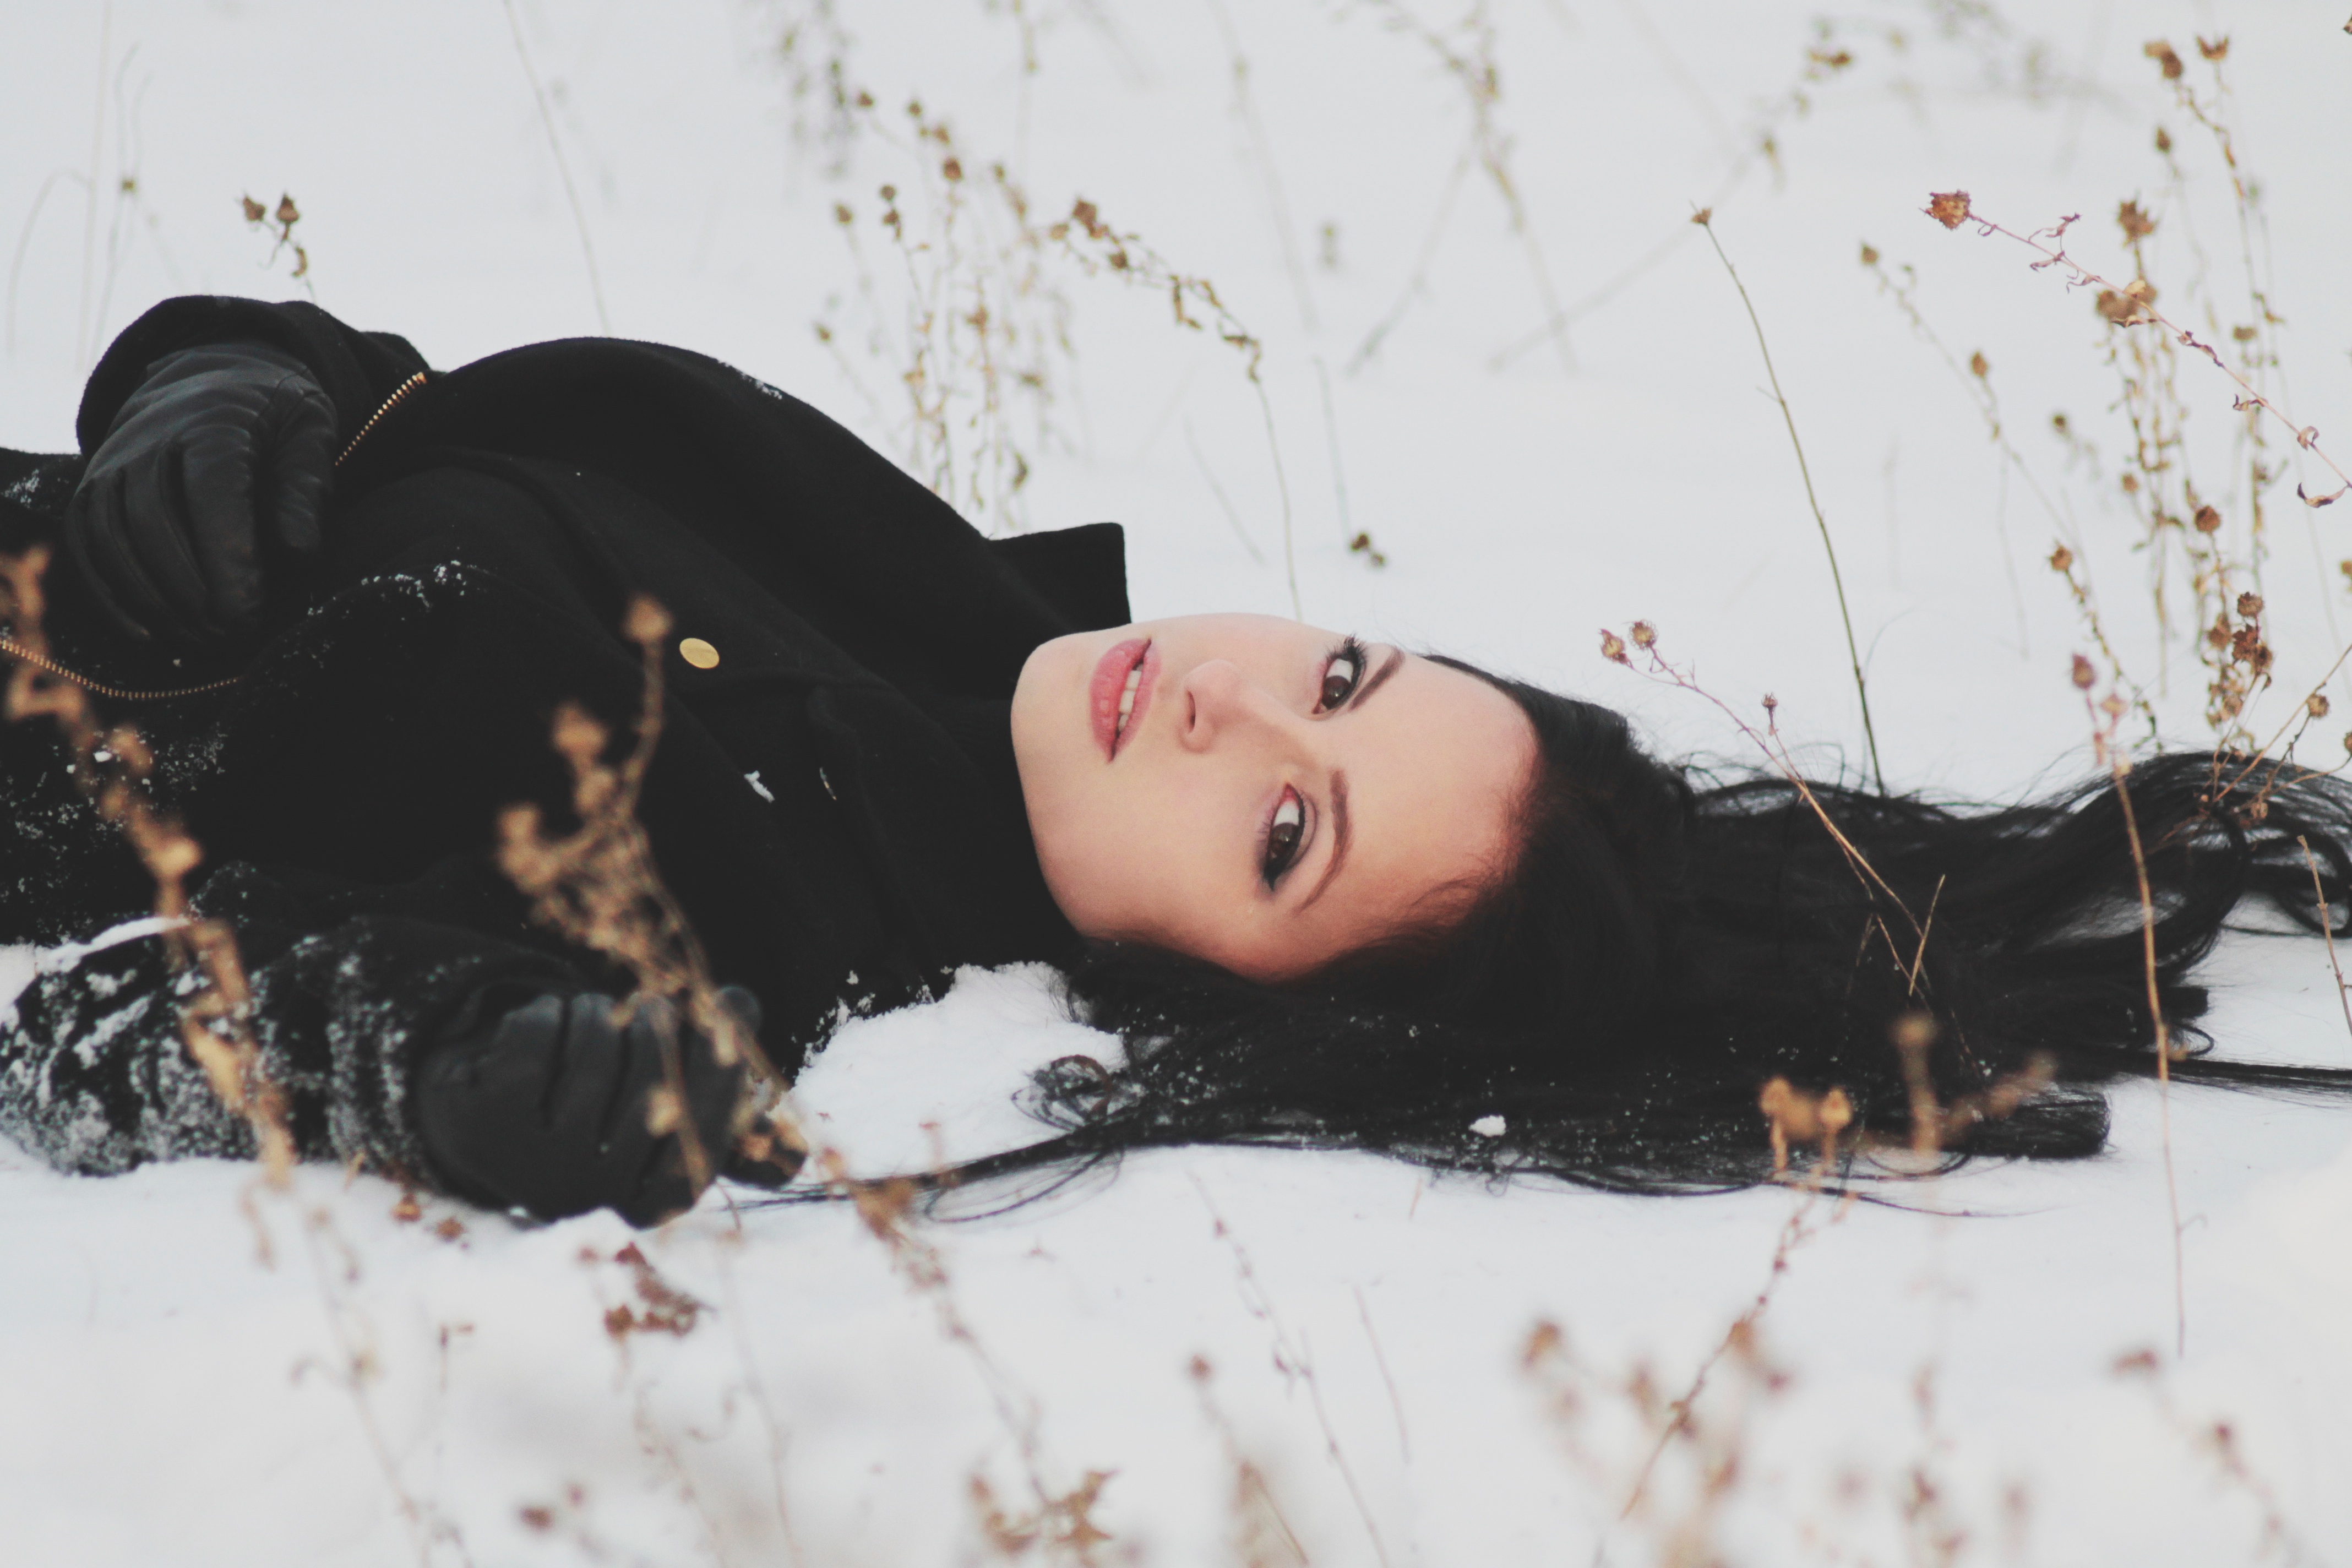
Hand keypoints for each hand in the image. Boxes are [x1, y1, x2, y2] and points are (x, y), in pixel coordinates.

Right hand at [67, 341, 336, 646]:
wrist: (212, 383)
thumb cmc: (272, 419)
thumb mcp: (309, 434)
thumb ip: (306, 488)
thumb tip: (299, 549)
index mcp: (214, 422)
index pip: (211, 490)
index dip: (226, 557)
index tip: (249, 612)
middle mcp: (149, 438)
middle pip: (153, 520)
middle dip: (191, 590)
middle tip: (231, 637)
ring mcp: (111, 463)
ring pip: (113, 537)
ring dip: (153, 600)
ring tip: (200, 640)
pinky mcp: (92, 489)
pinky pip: (86, 545)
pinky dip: (111, 594)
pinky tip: (150, 633)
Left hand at [416, 985, 760, 1224]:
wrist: (484, 1117)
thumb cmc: (595, 1111)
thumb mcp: (665, 1111)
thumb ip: (724, 1098)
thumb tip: (778, 1099)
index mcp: (652, 1201)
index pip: (709, 1123)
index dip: (727, 1055)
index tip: (732, 998)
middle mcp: (595, 1194)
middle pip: (654, 1076)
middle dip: (661, 1021)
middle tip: (656, 999)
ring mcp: (534, 1163)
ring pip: (596, 1046)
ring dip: (600, 1014)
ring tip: (596, 1019)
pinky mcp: (483, 1123)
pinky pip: (538, 1034)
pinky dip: (550, 1012)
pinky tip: (549, 1025)